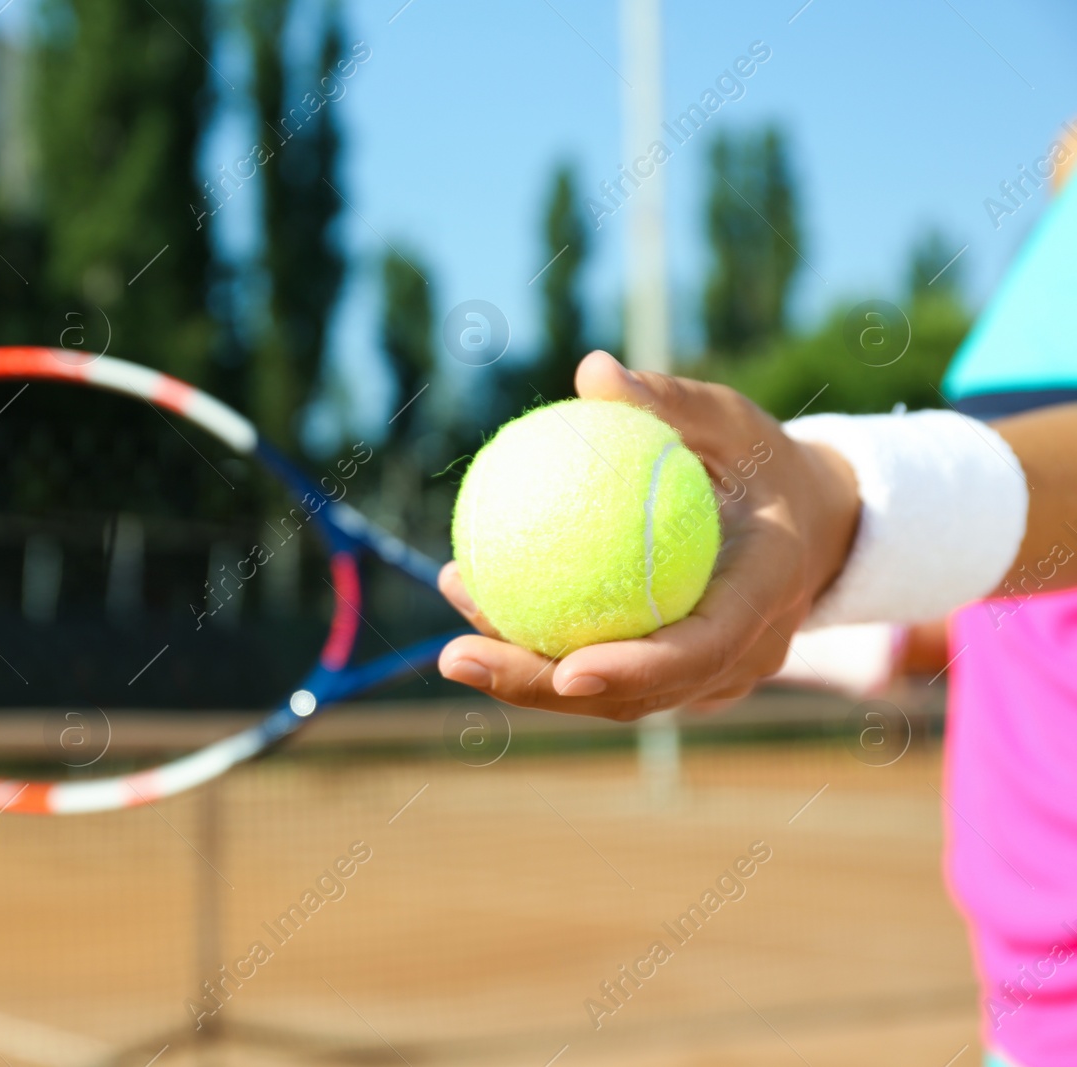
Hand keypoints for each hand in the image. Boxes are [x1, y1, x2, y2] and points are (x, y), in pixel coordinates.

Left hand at [437, 351, 859, 719]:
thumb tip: (592, 371)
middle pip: (633, 696)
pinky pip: (602, 670)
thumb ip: (670, 402)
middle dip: (538, 689)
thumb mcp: (731, 422)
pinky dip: (541, 650)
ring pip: (608, 697)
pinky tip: (476, 602)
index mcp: (763, 598)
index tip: (567, 668)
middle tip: (456, 657)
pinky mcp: (675, 678)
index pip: (698, 650)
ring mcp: (708, 678)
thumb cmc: (767, 463)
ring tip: (451, 640)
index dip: (634, 669)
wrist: (813, 525)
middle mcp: (739, 655)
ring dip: (525, 675)